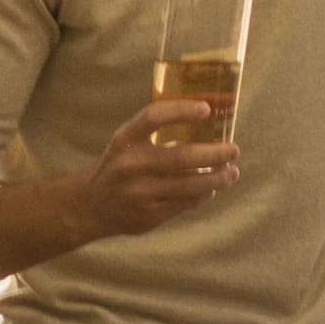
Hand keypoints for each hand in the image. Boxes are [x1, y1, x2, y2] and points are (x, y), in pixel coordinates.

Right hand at [59, 92, 245, 244]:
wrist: (91, 206)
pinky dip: (202, 195)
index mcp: (125, 140)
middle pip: (181, 157)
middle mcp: (131, 165)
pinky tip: (211, 189)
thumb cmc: (118, 166)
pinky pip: (185, 204)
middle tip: (233, 150)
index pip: (153, 118)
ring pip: (189, 186)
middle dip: (214, 153)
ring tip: (232, 173)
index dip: (181, 111)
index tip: (207, 108)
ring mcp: (140, 193)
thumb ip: (155, 131)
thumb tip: (205, 117)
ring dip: (217, 179)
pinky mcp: (149, 215)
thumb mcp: (126, 142)